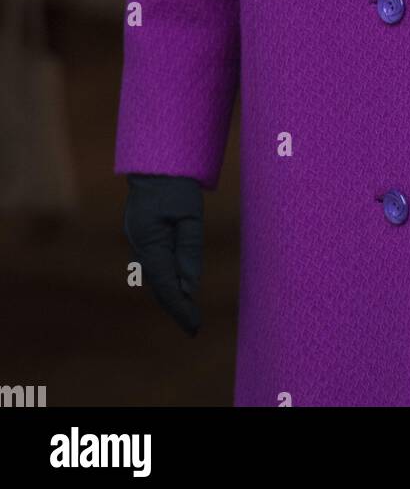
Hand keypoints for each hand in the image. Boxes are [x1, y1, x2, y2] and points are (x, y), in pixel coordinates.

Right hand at [123, 174, 203, 335]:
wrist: (155, 161)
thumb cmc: (176, 184)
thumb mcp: (190, 214)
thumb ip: (189, 250)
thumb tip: (190, 287)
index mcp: (148, 240)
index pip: (164, 285)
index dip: (180, 308)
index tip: (194, 327)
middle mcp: (138, 244)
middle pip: (157, 284)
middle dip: (176, 305)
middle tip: (194, 326)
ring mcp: (137, 239)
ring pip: (154, 276)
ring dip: (170, 293)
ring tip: (189, 312)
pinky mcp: (142, 234)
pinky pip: (154, 263)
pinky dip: (165, 277)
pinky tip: (177, 286)